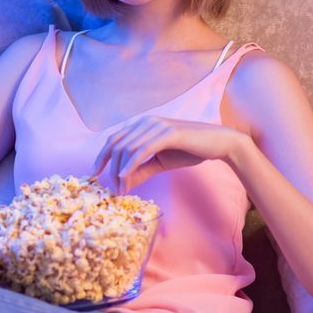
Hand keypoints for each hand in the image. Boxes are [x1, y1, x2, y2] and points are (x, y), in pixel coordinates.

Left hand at [88, 115, 244, 194]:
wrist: (218, 143)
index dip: (102, 157)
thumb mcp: (160, 162)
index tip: (95, 174)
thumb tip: (123, 182)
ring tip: (121, 190)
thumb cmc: (190, 150)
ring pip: (127, 149)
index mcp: (143, 125)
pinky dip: (131, 165)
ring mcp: (157, 126)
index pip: (114, 139)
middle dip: (110, 169)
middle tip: (112, 190)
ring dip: (120, 172)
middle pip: (117, 145)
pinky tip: (125, 178)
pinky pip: (142, 150)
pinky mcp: (168, 134)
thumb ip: (142, 169)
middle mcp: (146, 122)